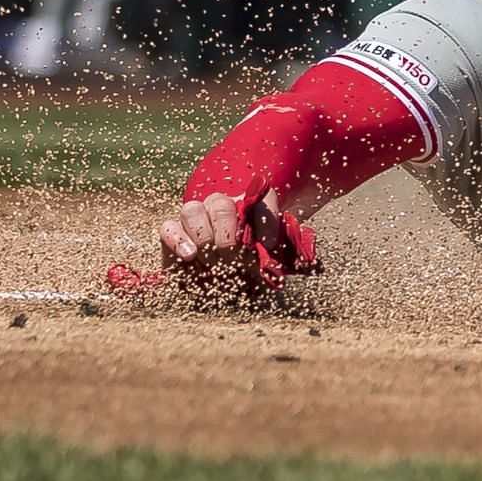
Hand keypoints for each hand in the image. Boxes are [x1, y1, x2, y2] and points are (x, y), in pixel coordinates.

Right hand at [119, 180, 317, 293]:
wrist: (222, 280)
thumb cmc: (252, 267)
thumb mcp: (272, 264)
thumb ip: (289, 261)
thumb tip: (314, 268)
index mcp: (252, 208)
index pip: (263, 200)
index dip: (267, 221)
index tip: (270, 247)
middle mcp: (222, 207)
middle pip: (221, 204)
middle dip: (228, 230)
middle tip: (233, 253)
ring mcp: (195, 218)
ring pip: (192, 210)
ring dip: (203, 233)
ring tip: (211, 256)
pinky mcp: (172, 234)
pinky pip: (167, 228)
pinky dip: (176, 239)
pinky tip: (190, 254)